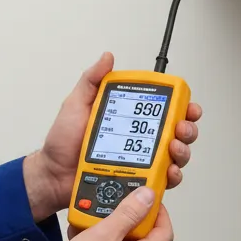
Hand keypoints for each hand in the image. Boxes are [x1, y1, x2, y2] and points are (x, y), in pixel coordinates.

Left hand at [23, 52, 203, 220]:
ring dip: (182, 152)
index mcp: (128, 119)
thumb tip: (107, 58)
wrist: (53, 175)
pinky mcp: (137, 182)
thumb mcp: (76, 104)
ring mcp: (140, 162)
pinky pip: (161, 181)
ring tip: (172, 149)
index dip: (182, 107)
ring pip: (176, 157)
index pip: (164, 109)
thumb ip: (92, 80)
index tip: (187, 106)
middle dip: (187, 129)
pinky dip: (170, 177)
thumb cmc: (63, 143)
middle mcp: (139, 140)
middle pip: (177, 133)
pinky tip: (167, 172)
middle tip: (180, 129)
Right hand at [42, 186, 173, 240]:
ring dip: (111, 231)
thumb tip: (147, 197)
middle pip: (144, 237)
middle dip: (128, 219)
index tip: (146, 198)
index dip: (159, 211)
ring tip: (93, 224)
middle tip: (113, 208)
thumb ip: (129, 213)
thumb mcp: (105, 234)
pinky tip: (84, 239)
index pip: (164, 230)